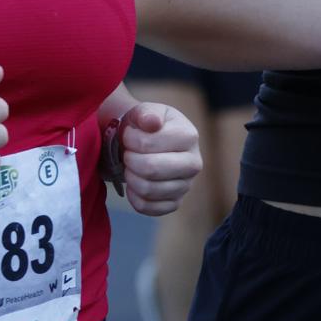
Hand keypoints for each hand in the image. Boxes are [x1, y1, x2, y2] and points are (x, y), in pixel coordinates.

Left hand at [111, 102, 201, 216]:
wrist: (147, 142)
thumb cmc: (145, 126)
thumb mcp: (144, 112)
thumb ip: (146, 113)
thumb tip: (153, 123)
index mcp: (189, 136)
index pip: (148, 144)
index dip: (129, 139)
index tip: (128, 135)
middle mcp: (193, 163)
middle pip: (151, 169)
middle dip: (130, 160)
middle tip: (127, 153)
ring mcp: (186, 185)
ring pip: (149, 190)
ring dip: (130, 177)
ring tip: (130, 166)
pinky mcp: (176, 202)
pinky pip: (149, 208)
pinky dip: (134, 197)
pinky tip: (134, 184)